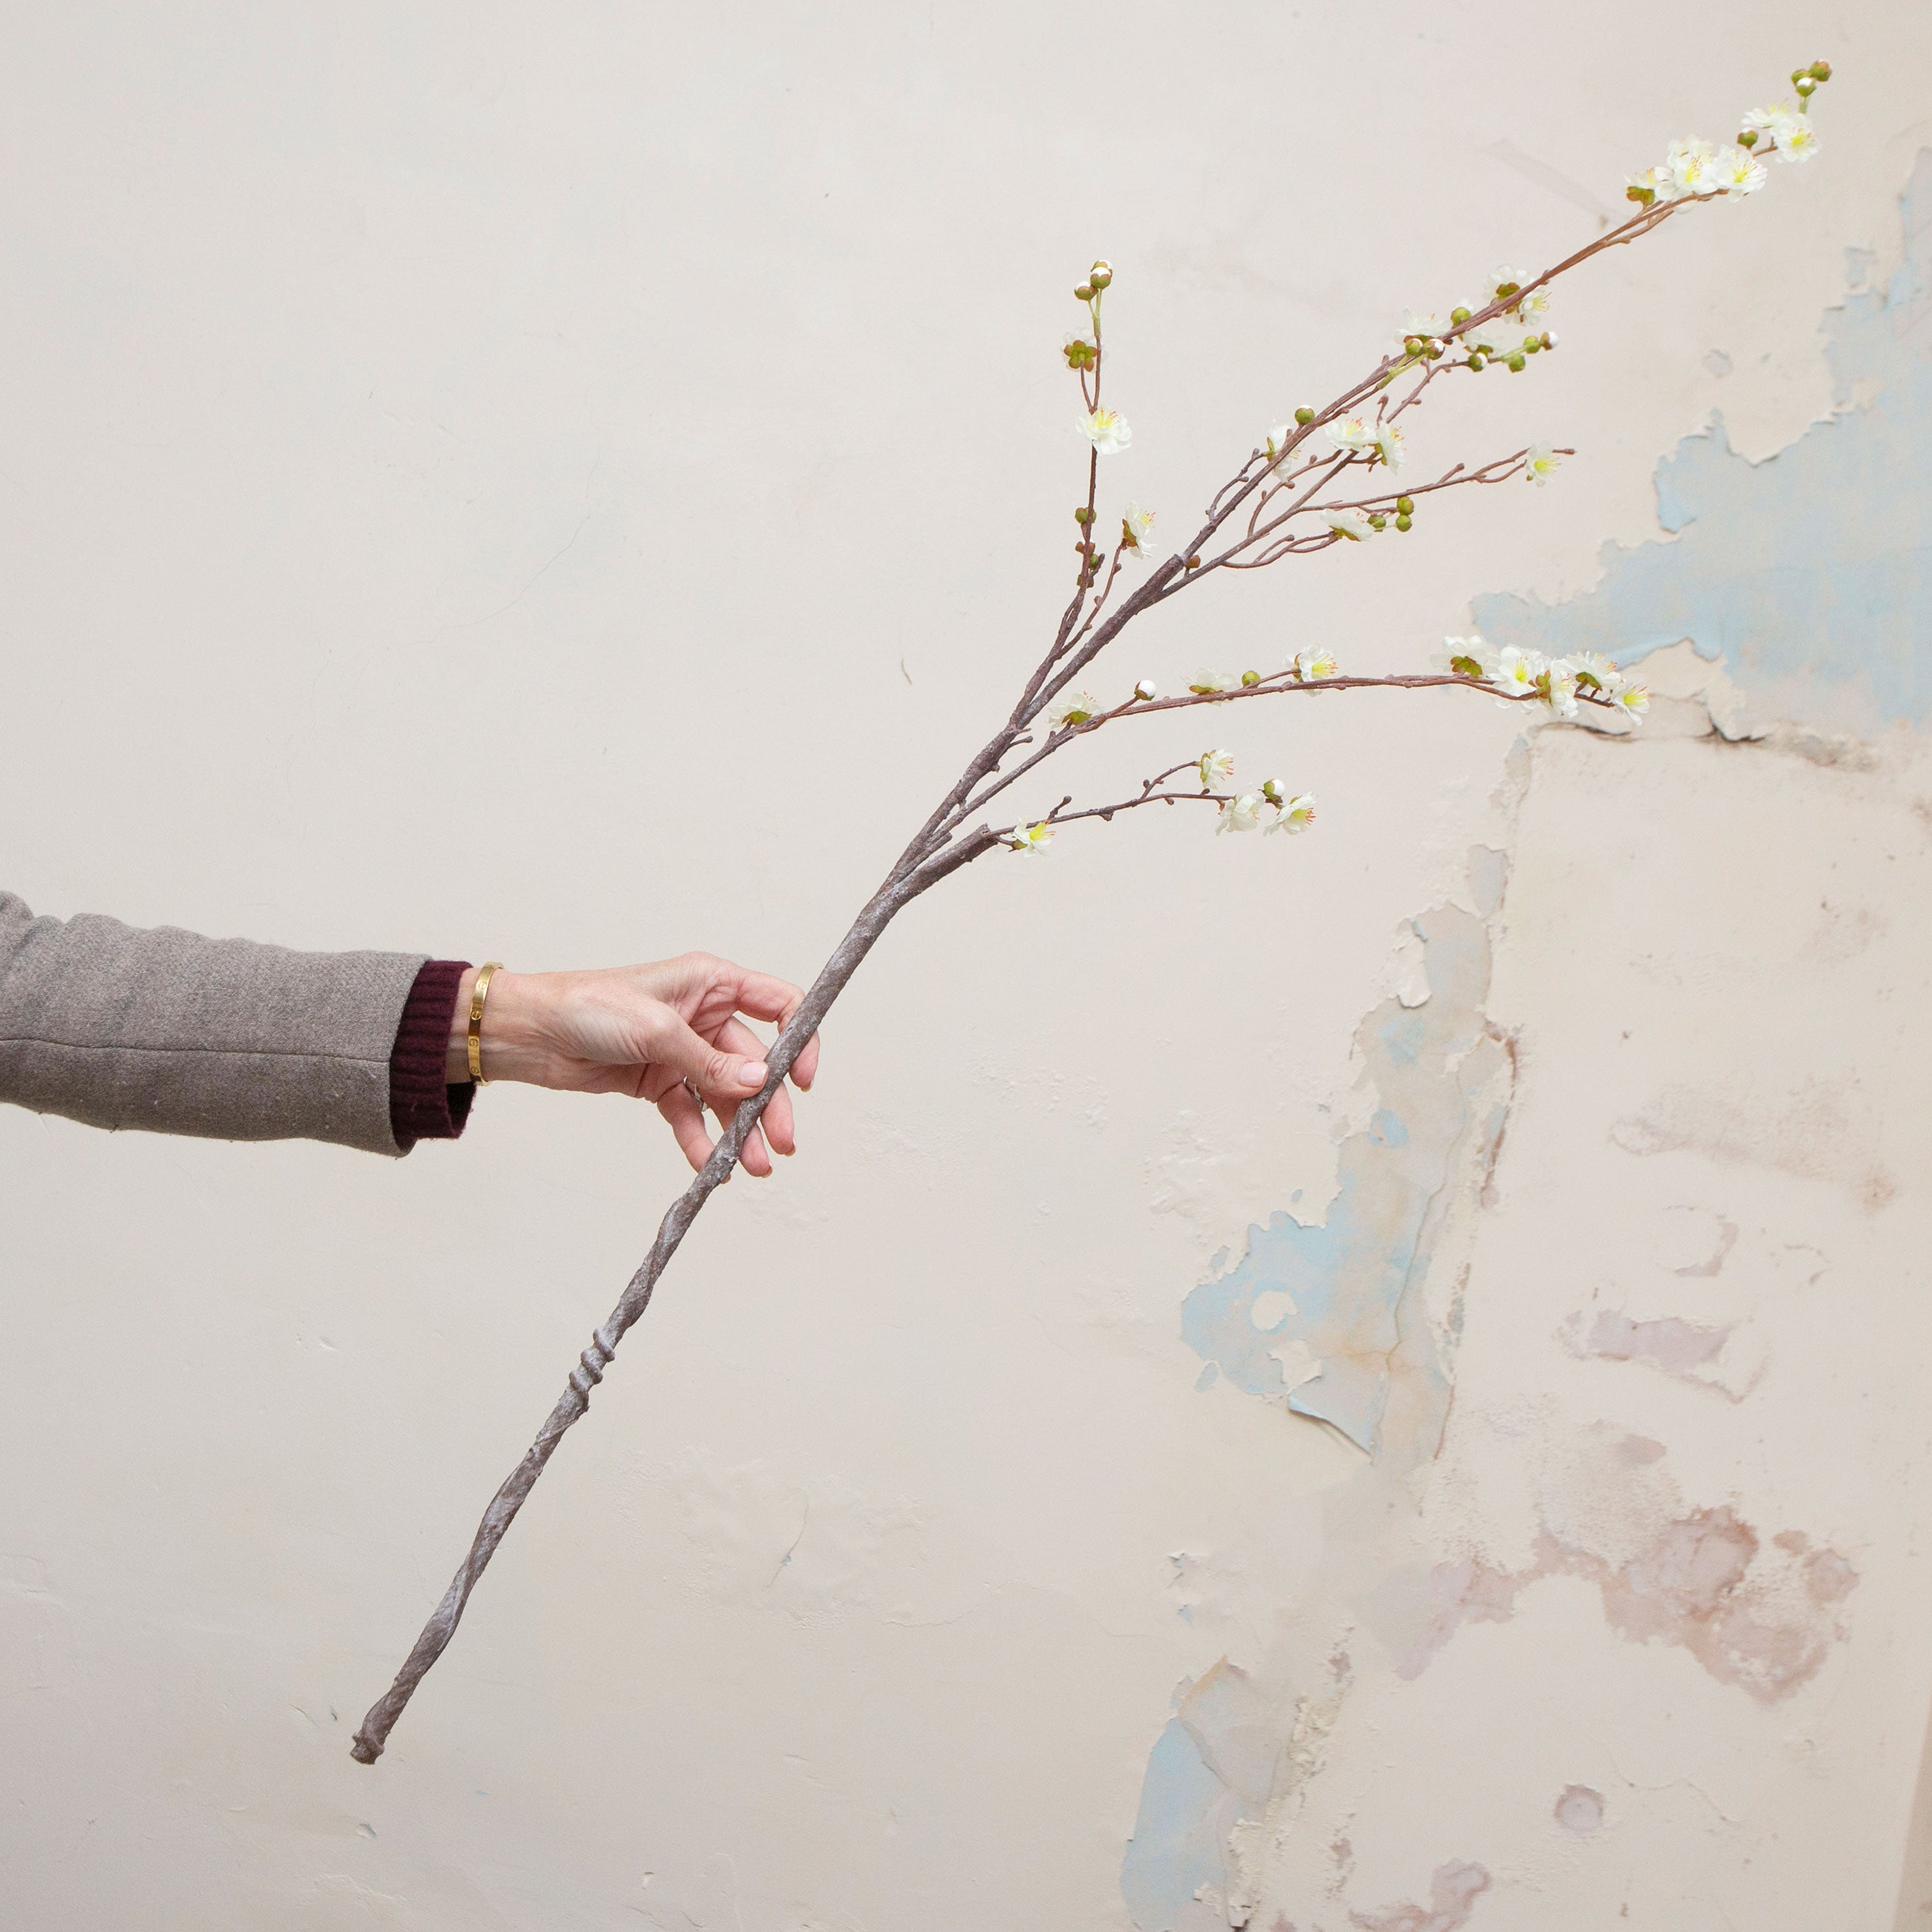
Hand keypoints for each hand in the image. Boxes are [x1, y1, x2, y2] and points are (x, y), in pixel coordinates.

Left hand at [447, 954, 819, 1177]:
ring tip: (753, 1165)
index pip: (779, 1005)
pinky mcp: (659, 1081)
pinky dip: (700, 1139)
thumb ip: (709, 1061)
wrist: (529, 1033)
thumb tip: (759, 1084)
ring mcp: (683, 1051)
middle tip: (780, 1144)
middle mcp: (703, 1016)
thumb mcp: (655, 1029)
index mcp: (711, 983)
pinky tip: (710, 1163)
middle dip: (770, 1104)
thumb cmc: (586, 1005)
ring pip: (726, 1095)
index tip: (804, 1080)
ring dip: (740, 1130)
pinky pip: (690, 1114)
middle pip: (756, 1064)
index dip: (800, 1041)